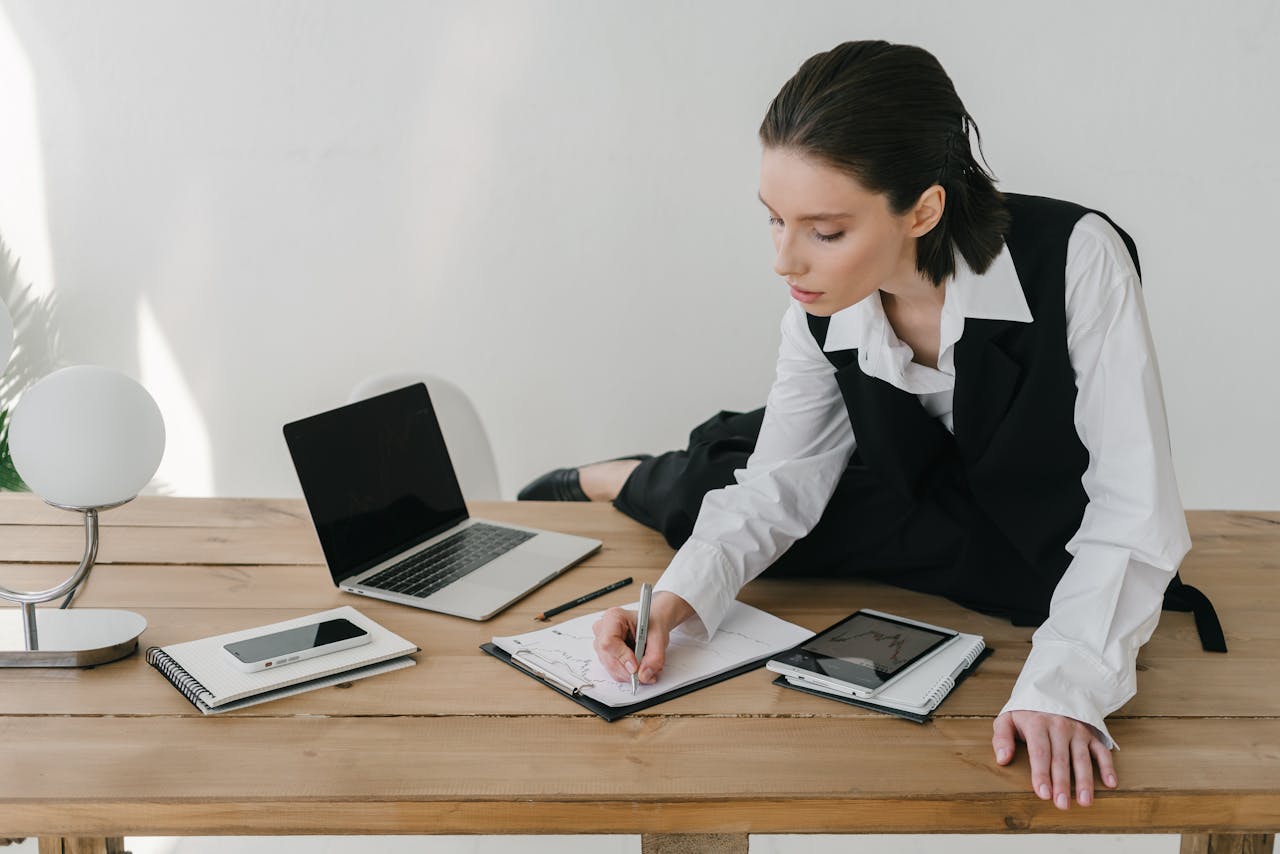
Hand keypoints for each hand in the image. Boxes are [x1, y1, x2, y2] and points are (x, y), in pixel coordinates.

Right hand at [592, 591, 693, 684]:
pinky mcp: (604, 656)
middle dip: (628, 670)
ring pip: (611, 668)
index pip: (609, 641)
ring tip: (645, 666)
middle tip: (646, 672)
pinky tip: (638, 666)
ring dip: (630, 673)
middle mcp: (602, 630)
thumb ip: (654, 656)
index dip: (622, 656)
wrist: (652, 626)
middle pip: (608, 658)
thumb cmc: (652, 625)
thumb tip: (644, 675)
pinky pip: (614, 672)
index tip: (636, 667)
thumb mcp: (659, 637)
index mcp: (613, 617)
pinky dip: (628, 674)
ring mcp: (600, 644)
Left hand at [993, 710, 1116, 808]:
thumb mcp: (1007, 719)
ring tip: (1084, 801)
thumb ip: (1002, 738)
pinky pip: (1101, 751)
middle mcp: (1059, 727)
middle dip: (1062, 783)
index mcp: (1037, 724)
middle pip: (1061, 759)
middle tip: (1062, 804)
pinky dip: (1107, 767)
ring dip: (1084, 781)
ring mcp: (1077, 731)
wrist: (1049, 693)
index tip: (1043, 793)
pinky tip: (1110, 784)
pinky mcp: (1091, 734)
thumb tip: (1002, 759)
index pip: (1040, 752)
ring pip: (1082, 758)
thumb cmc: (1026, 714)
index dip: (1041, 774)